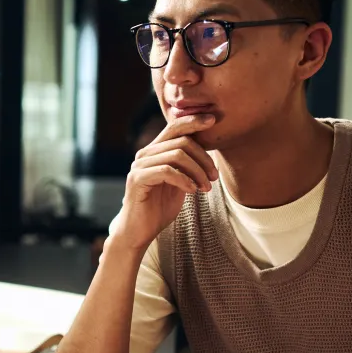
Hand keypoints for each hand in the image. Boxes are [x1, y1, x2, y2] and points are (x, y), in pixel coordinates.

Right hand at [110, 114, 218, 251]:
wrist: (139, 232)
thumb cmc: (159, 209)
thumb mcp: (179, 184)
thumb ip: (187, 166)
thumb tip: (207, 149)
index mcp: (155, 151)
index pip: (175, 127)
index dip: (194, 121)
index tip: (213, 120)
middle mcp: (145, 154)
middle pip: (181, 140)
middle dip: (204, 158)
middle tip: (214, 177)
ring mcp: (139, 166)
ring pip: (177, 155)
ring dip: (197, 171)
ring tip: (206, 188)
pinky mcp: (137, 179)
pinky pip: (167, 171)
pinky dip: (184, 180)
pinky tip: (192, 191)